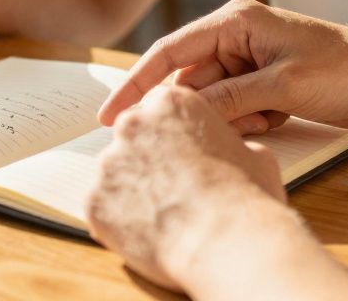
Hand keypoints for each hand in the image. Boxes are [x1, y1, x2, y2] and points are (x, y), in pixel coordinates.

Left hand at [86, 86, 291, 290]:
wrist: (229, 244)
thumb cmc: (248, 198)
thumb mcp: (254, 156)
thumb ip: (230, 145)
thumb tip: (235, 152)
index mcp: (171, 103)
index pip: (158, 108)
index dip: (170, 133)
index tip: (178, 152)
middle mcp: (132, 125)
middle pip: (131, 137)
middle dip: (146, 159)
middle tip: (171, 187)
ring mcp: (108, 163)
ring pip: (114, 174)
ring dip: (132, 191)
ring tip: (164, 218)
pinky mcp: (93, 201)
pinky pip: (102, 208)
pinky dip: (119, 221)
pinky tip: (148, 235)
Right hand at [98, 0, 347, 134]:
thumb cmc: (347, 68)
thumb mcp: (281, 87)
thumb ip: (228, 98)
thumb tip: (181, 110)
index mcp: (235, 21)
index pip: (171, 51)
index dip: (138, 83)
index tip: (112, 116)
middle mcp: (238, 37)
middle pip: (191, 79)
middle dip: (196, 109)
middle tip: (198, 132)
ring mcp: (252, 62)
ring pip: (214, 99)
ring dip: (231, 119)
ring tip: (268, 119)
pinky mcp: (266, 84)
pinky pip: (237, 109)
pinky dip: (249, 123)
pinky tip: (278, 121)